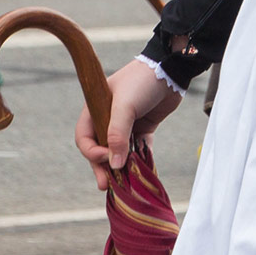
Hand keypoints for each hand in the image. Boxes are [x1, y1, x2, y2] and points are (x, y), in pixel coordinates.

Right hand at [75, 59, 182, 190]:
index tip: (106, 159)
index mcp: (96, 108)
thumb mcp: (125, 106)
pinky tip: (141, 172)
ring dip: (120, 166)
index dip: (91, 152)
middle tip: (105, 185)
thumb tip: (114, 164)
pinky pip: (137, 149)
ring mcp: (127, 124)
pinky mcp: (143, 127)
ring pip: (118, 151)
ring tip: (123, 184)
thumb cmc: (142, 82)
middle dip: (102, 167)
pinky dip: (138, 160)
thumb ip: (117, 135)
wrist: (171, 69)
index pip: (85, 137)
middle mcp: (108, 118)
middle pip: (99, 148)